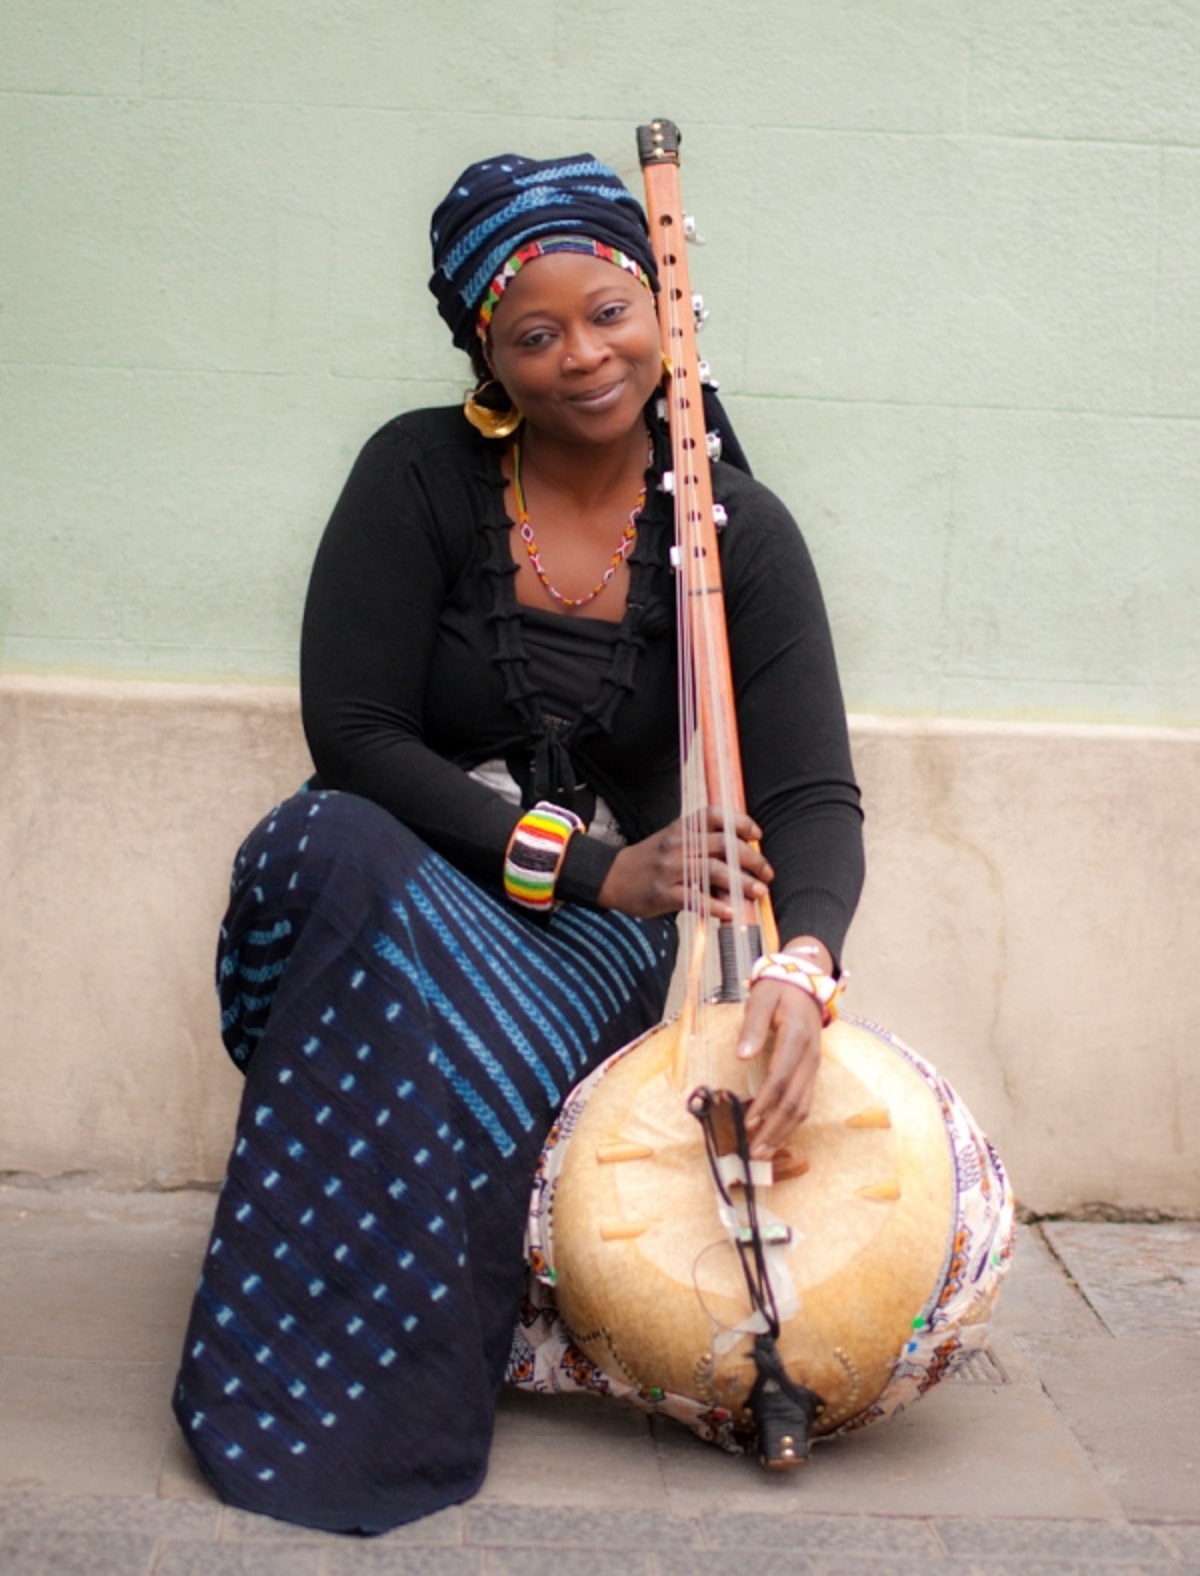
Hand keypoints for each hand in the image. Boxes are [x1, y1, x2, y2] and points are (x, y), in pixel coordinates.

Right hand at [596, 806, 772, 919]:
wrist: (612, 877)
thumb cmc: (650, 861)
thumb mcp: (673, 841)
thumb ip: (702, 845)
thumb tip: (742, 859)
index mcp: (681, 829)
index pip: (714, 815)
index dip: (739, 822)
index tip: (757, 835)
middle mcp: (677, 844)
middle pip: (721, 845)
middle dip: (751, 858)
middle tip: (767, 873)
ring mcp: (670, 869)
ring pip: (712, 870)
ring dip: (740, 882)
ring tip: (758, 892)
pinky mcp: (662, 893)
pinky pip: (694, 898)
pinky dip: (715, 905)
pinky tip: (730, 912)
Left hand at [737, 936, 831, 1157]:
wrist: (804, 982)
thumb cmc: (778, 991)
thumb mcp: (761, 999)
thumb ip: (751, 1027)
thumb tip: (742, 1055)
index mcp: (796, 1039)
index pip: (780, 1078)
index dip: (765, 1103)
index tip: (748, 1121)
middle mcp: (809, 1057)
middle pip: (794, 1100)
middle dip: (775, 1128)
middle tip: (755, 1151)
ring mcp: (813, 1066)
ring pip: (803, 1106)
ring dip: (784, 1131)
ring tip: (764, 1151)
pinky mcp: (811, 1071)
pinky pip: (804, 1100)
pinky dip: (791, 1121)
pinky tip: (776, 1133)